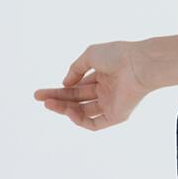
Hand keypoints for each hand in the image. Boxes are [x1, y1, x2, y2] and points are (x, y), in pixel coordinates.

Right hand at [32, 40, 149, 131]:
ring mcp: (111, 104)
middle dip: (57, 100)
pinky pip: (94, 123)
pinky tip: (69, 111)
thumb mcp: (91, 55)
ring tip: (49, 104)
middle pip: (76, 100)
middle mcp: (106, 91)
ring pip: (82, 112)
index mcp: (101, 76)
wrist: (138, 64)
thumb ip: (75, 68)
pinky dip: (80, 120)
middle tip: (39, 98)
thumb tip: (64, 83)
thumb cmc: (117, 55)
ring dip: (64, 109)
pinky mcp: (116, 116)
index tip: (41, 93)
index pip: (76, 87)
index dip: (58, 90)